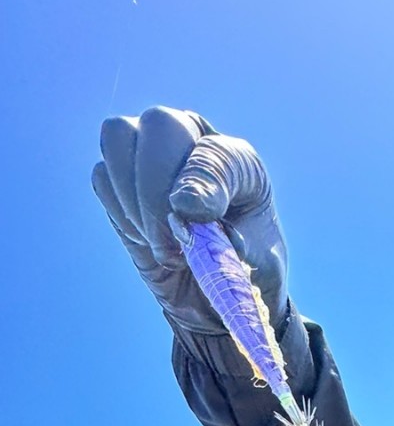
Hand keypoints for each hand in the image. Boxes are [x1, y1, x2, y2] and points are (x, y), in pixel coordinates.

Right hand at [92, 106, 288, 332]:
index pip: (213, 151)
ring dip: (136, 200)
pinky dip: (121, 214)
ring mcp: (150, 156)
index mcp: (234, 157)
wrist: (218, 301)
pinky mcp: (119, 183)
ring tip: (165, 247)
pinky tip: (147, 242)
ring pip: (119, 139)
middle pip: (159, 125)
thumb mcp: (259, 257)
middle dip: (160, 189)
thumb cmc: (246, 273)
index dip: (202, 185)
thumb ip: (231, 232)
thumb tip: (181, 203)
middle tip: (175, 241)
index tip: (202, 222)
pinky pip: (102, 178)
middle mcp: (190, 142)